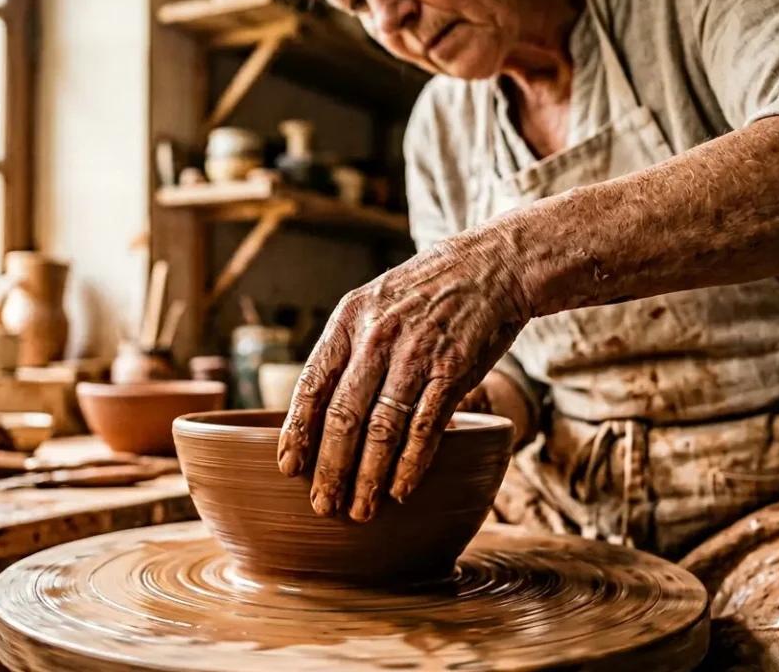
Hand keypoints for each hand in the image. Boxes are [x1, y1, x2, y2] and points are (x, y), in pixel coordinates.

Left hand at [277, 231, 531, 521]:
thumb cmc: (424, 294)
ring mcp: (416, 355)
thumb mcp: (373, 304)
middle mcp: (377, 337)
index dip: (297, 431)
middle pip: (343, 416)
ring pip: (383, 429)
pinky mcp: (453, 371)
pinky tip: (400, 490)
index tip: (288, 468)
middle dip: (330, 468)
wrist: (490, 267)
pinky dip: (411, 464)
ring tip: (360, 510)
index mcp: (347, 321)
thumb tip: (315, 409)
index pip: (311, 385)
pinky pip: (425, 428)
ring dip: (369, 477)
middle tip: (322, 505)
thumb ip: (346, 350)